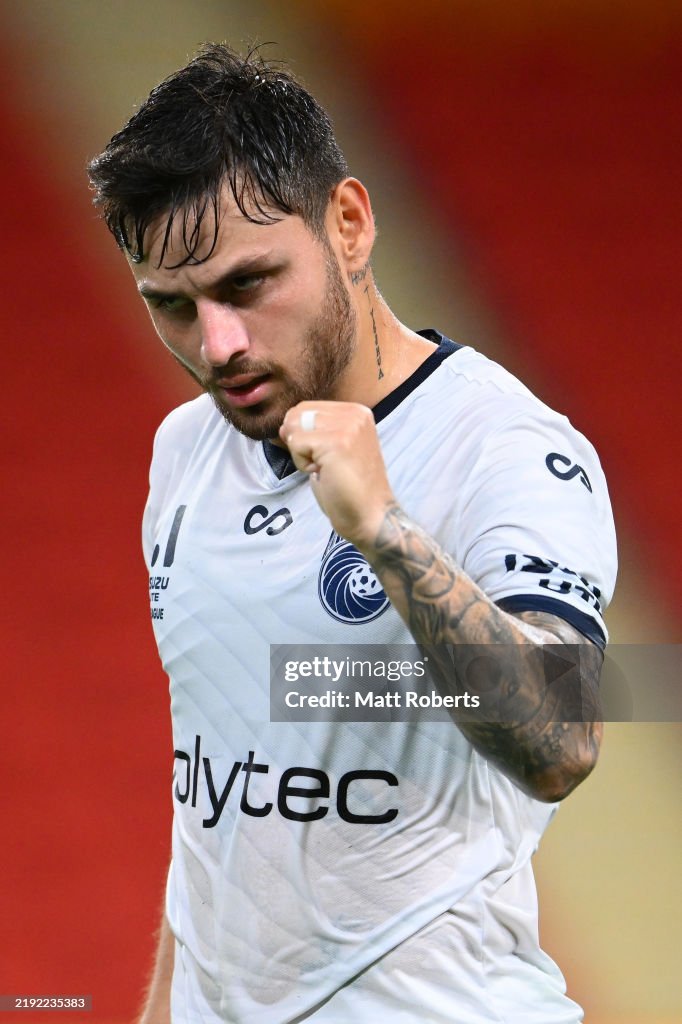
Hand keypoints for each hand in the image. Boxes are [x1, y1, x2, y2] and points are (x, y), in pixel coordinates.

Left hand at [280, 401, 394, 549]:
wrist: (369, 515)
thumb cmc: (348, 488)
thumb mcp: (333, 448)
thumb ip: (313, 430)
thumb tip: (283, 424)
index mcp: (356, 412)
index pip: (305, 408)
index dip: (302, 435)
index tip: (326, 457)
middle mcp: (355, 414)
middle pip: (297, 414)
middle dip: (299, 443)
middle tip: (325, 465)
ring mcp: (347, 426)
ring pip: (294, 428)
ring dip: (302, 455)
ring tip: (326, 469)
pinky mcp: (336, 442)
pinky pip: (296, 444)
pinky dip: (303, 465)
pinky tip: (325, 474)